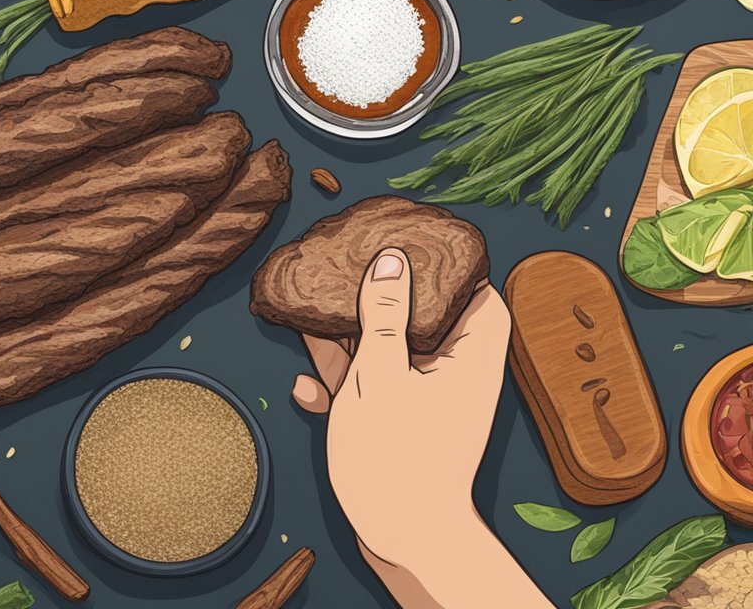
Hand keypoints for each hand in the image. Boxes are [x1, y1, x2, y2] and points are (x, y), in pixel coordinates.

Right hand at [292, 248, 549, 608]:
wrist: (401, 539)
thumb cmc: (398, 458)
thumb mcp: (380, 373)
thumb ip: (383, 315)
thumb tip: (392, 260)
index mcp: (470, 359)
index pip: (477, 296)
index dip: (448, 268)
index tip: (412, 245)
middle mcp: (454, 378)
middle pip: (422, 321)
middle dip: (379, 300)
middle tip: (345, 272)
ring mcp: (426, 404)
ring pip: (389, 355)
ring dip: (349, 342)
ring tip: (309, 320)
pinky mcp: (400, 427)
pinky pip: (373, 391)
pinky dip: (342, 386)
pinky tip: (307, 389)